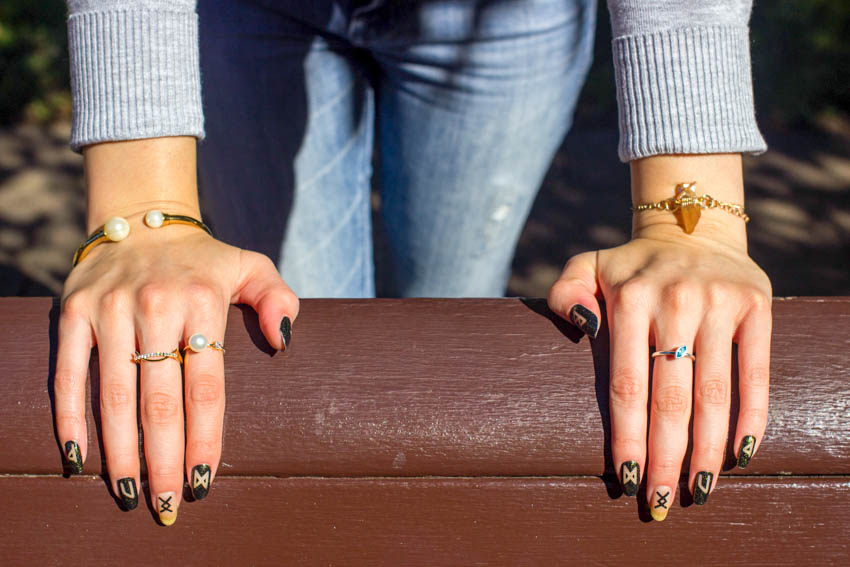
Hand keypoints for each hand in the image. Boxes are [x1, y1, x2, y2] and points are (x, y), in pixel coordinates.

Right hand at [55, 212, 297, 524]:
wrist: (142, 221)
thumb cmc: (203, 261)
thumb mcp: (251, 266)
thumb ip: (277, 299)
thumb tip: (284, 340)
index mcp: (202, 301)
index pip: (207, 387)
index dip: (205, 439)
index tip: (204, 480)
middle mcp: (155, 307)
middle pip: (160, 401)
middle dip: (164, 459)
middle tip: (167, 503)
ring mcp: (110, 310)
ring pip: (113, 395)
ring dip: (120, 450)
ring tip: (129, 492)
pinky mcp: (74, 313)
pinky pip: (68, 374)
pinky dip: (70, 417)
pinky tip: (79, 458)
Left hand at [548, 221, 770, 519]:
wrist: (692, 228)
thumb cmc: (631, 266)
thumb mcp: (586, 266)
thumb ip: (565, 292)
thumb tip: (579, 328)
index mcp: (631, 296)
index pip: (626, 382)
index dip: (627, 436)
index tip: (626, 479)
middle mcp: (676, 300)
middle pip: (671, 397)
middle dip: (666, 456)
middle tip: (661, 500)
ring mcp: (720, 303)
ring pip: (714, 393)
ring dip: (707, 449)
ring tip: (697, 490)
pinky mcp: (756, 308)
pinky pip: (756, 373)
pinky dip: (752, 417)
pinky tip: (738, 455)